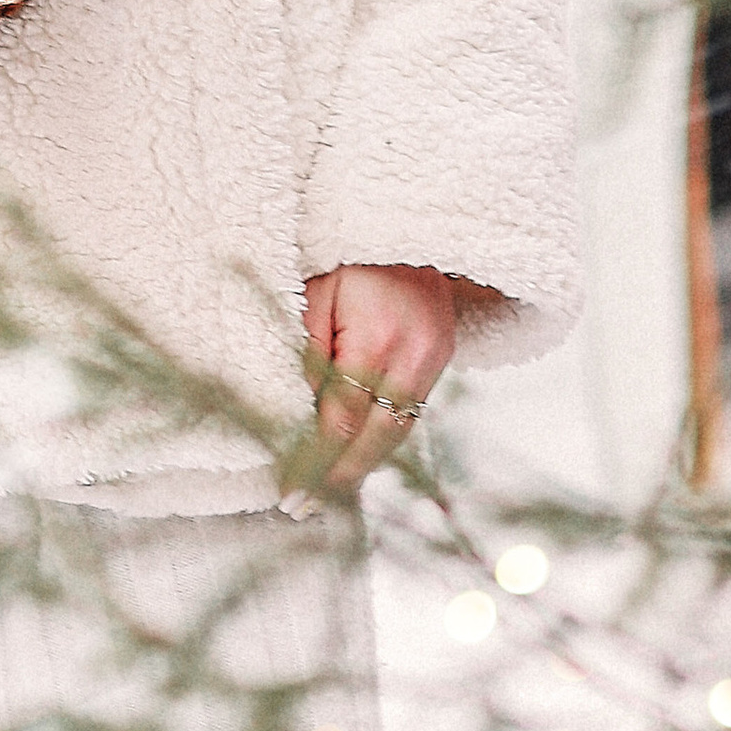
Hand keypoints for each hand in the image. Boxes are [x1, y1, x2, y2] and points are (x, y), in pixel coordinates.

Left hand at [296, 263, 456, 492]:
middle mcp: (414, 356)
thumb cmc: (349, 253)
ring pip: (399, 432)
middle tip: (301, 507)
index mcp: (376, 338)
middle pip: (377, 438)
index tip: (288, 490)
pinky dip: (382, 441)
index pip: (342, 419)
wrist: (407, 222)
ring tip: (325, 494)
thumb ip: (305, 352)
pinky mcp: (442, 359)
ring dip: (363, 467)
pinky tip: (356, 458)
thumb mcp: (313, 293)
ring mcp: (435, 360)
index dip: (313, 461)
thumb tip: (291, 413)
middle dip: (338, 478)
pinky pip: (410, 413)